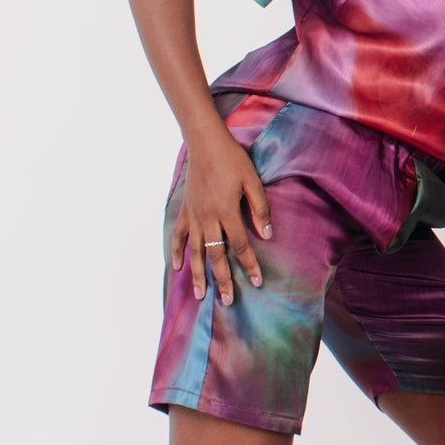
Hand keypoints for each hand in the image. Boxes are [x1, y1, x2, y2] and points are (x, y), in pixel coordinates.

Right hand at [171, 125, 272, 305]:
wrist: (205, 142)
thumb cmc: (232, 160)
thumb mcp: (253, 181)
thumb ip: (260, 209)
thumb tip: (268, 236)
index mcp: (227, 211)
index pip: (240, 246)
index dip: (249, 265)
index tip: (257, 282)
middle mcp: (207, 218)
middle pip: (216, 255)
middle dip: (223, 280)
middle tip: (228, 301)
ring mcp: (193, 215)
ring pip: (196, 251)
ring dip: (198, 274)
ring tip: (201, 295)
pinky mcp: (185, 210)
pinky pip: (178, 235)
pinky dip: (176, 251)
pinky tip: (177, 267)